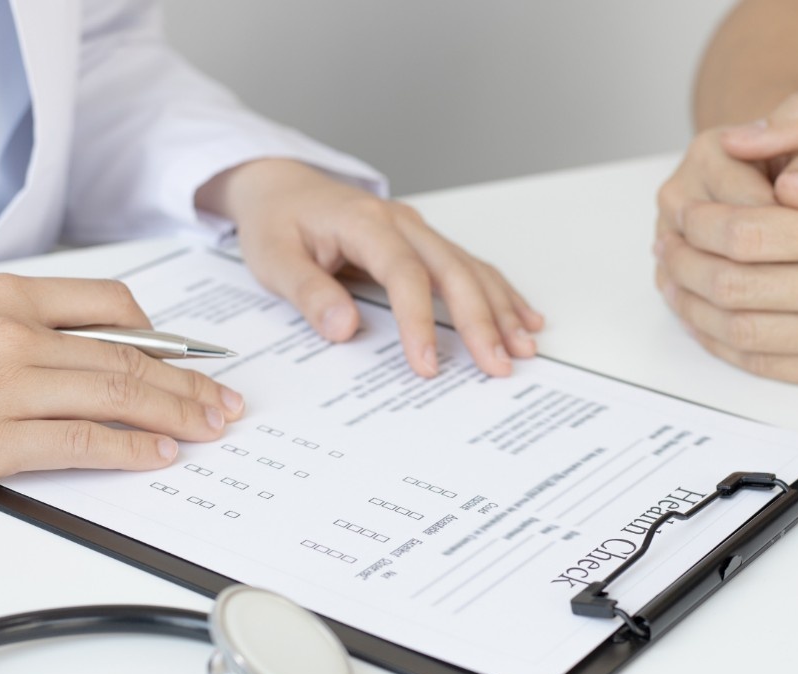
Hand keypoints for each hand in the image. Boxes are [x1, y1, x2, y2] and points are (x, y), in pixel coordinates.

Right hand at [0, 275, 244, 491]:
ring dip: (178, 414)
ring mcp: (5, 386)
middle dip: (191, 382)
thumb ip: (14, 328)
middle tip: (228, 402)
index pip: (112, 305)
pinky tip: (159, 455)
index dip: (166, 336)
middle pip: (130, 355)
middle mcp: (15, 333)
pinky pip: (80, 442)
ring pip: (117, 395)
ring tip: (213, 428)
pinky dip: (129, 448)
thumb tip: (78, 357)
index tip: (194, 357)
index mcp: (6, 296)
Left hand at [195, 159, 543, 377]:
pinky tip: (524, 317)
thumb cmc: (277, 221)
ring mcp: (418, 231)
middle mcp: (402, 223)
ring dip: (501, 309)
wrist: (281, 185)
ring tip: (523, 347)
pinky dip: (499, 293)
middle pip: (453, 271)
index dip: (419, 321)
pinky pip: (469, 267)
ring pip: (471, 268)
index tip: (427, 364)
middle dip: (480, 321)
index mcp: (365, 223)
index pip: (404, 274)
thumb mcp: (274, 258)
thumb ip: (308, 293)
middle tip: (498, 365)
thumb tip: (343, 328)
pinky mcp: (424, 243)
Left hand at [655, 91, 797, 390]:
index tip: (683, 214)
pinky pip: (768, 366)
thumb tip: (740, 139)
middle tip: (666, 247)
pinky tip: (704, 319)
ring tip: (673, 281)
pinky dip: (723, 344)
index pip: (753, 234)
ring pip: (744, 333)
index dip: (702, 225)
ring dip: (692, 309)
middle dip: (686, 266)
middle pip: (739, 287)